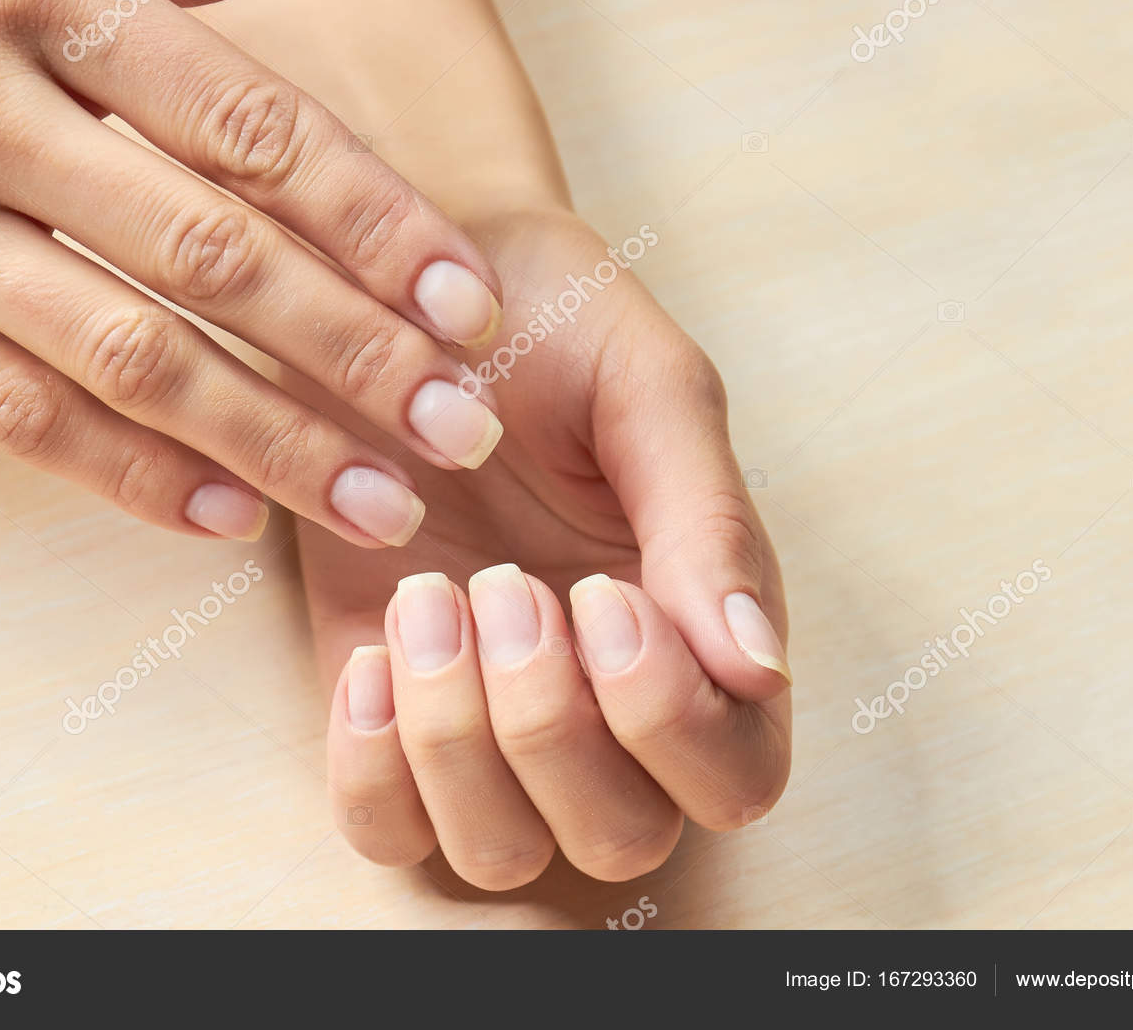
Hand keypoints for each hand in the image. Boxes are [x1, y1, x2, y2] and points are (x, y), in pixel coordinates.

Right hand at [0, 0, 505, 547]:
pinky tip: (220, 518)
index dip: (380, 224)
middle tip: (460, 431)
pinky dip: (119, 471)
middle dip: (356, 356)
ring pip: (123, 353)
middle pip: (213, 255)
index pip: (257, 125)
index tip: (469, 306)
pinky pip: (1, 408)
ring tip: (375, 503)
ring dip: (268, 441)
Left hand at [302, 209, 790, 888]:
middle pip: (620, 838)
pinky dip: (374, 766)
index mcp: (700, 631)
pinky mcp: (387, 707)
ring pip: (500, 851)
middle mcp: (605, 702)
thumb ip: (710, 522)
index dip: (669, 717)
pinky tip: (375, 650)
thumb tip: (758, 664)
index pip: (735, 774)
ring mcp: (490, 716)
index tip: (603, 592)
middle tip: (506, 586)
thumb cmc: (553, 325)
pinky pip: (384, 826)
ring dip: (459, 743)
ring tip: (431, 596)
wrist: (408, 282)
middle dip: (553, 726)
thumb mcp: (648, 390)